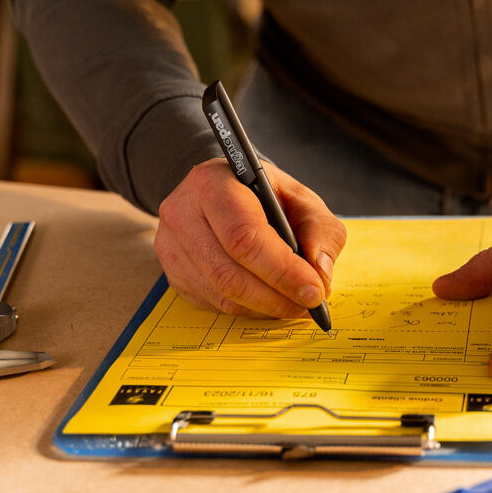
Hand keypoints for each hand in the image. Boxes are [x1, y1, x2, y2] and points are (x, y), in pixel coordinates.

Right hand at [154, 158, 346, 317]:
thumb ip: (320, 231)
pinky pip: (214, 303)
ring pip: (221, 294)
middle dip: (276, 297)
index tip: (314, 291)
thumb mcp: (301, 199)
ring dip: (265, 307)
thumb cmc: (265, 196)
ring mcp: (171, 246)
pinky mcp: (173, 272)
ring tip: (294, 303)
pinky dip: (248, 309)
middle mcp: (182, 213)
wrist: (224, 192)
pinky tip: (268, 300)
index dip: (282, 270)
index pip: (244, 237)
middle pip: (229, 273)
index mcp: (214, 183)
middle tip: (309, 304)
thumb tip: (319, 274)